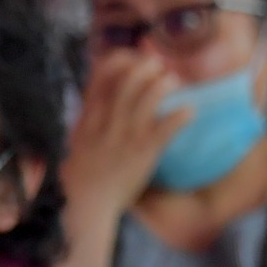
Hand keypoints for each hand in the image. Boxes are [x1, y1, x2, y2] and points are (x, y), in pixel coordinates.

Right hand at [60, 54, 189, 228]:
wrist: (89, 206)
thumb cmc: (84, 177)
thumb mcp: (77, 142)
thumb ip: (87, 120)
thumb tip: (97, 100)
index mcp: (88, 117)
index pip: (101, 74)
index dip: (122, 60)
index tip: (134, 60)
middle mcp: (106, 122)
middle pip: (129, 79)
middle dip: (148, 67)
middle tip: (160, 68)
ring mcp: (125, 136)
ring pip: (149, 96)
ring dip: (165, 83)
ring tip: (174, 83)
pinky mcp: (143, 152)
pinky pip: (167, 126)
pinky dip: (182, 115)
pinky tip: (189, 112)